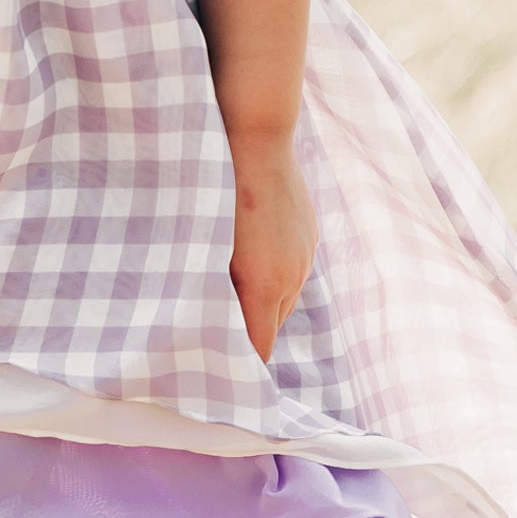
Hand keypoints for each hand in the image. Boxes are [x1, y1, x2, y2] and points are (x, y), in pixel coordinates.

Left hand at [227, 130, 318, 364]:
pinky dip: (274, 276)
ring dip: (262, 303)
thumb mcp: (207, 249)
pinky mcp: (309, 237)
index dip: (243, 364)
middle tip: (221, 339)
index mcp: (264, 286)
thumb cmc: (217, 195)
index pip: (258, 346)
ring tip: (236, 296)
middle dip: (250, 333)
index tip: (226, 375)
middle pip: (272, 326)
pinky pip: (293, 272)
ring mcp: (305, 256)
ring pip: (284, 298)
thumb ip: (214, 291)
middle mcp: (292, 277)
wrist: (257, 142)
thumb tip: (209, 323)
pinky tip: (254, 259)